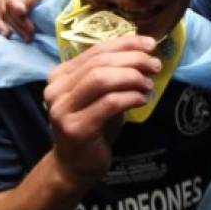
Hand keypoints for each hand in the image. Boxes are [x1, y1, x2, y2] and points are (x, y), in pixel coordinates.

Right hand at [44, 35, 160, 184]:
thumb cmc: (94, 126)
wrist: (75, 165)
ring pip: (101, 79)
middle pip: (99, 63)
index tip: (150, 44)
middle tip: (155, 66)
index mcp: (60, 75)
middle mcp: (55, 89)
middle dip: (133, 60)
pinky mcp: (75, 128)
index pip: (96, 50)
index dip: (125, 44)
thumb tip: (144, 51)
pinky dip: (130, 97)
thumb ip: (113, 73)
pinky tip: (142, 99)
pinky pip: (109, 103)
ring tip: (149, 84)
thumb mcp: (102, 95)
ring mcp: (62, 109)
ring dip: (132, 77)